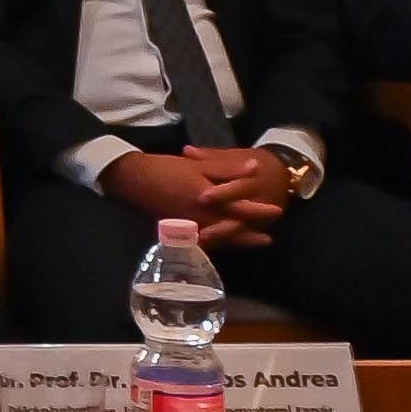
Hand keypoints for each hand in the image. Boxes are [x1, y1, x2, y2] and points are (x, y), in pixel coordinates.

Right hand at [94, 146, 280, 242]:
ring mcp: (191, 229)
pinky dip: (217, 245)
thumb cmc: (166, 169)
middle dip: (252, 235)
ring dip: (238, 243)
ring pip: (221, 240)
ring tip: (252, 244)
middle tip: (268, 239)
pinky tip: (222, 245)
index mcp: (211, 200)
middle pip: (235, 231)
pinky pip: (204, 243)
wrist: (132, 179)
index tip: (277, 211)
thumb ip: (228, 170)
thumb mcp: (199, 166)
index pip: (243, 209)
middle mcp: (204, 219)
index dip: (261, 211)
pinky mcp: (179, 232)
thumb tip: (254, 169)